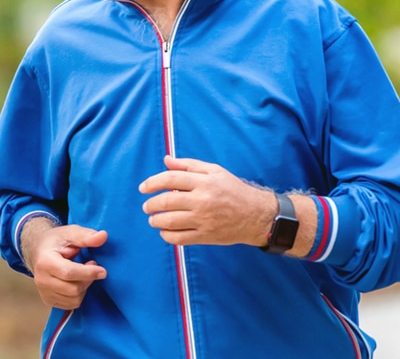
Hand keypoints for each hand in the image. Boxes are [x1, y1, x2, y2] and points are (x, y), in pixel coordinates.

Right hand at [21, 220, 107, 309]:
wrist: (39, 250)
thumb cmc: (56, 241)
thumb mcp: (70, 233)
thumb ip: (86, 236)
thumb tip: (103, 236)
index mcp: (44, 262)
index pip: (68, 273)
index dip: (88, 273)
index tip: (102, 271)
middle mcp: (41, 279)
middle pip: (73, 289)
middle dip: (88, 279)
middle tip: (90, 266)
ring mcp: (43, 292)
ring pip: (74, 299)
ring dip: (84, 287)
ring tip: (82, 274)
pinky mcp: (48, 300)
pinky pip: (71, 305)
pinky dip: (78, 295)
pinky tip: (76, 282)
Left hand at [139, 155, 275, 246]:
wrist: (256, 215)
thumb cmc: (233, 190)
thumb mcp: (214, 171)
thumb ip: (188, 165)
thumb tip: (166, 160)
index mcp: (204, 182)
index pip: (170, 179)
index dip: (152, 183)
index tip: (143, 188)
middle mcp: (202, 200)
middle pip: (165, 202)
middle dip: (150, 205)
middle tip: (147, 207)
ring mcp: (203, 219)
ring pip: (169, 222)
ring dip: (155, 221)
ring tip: (154, 219)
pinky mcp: (206, 236)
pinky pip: (179, 238)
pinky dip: (167, 236)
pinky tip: (165, 231)